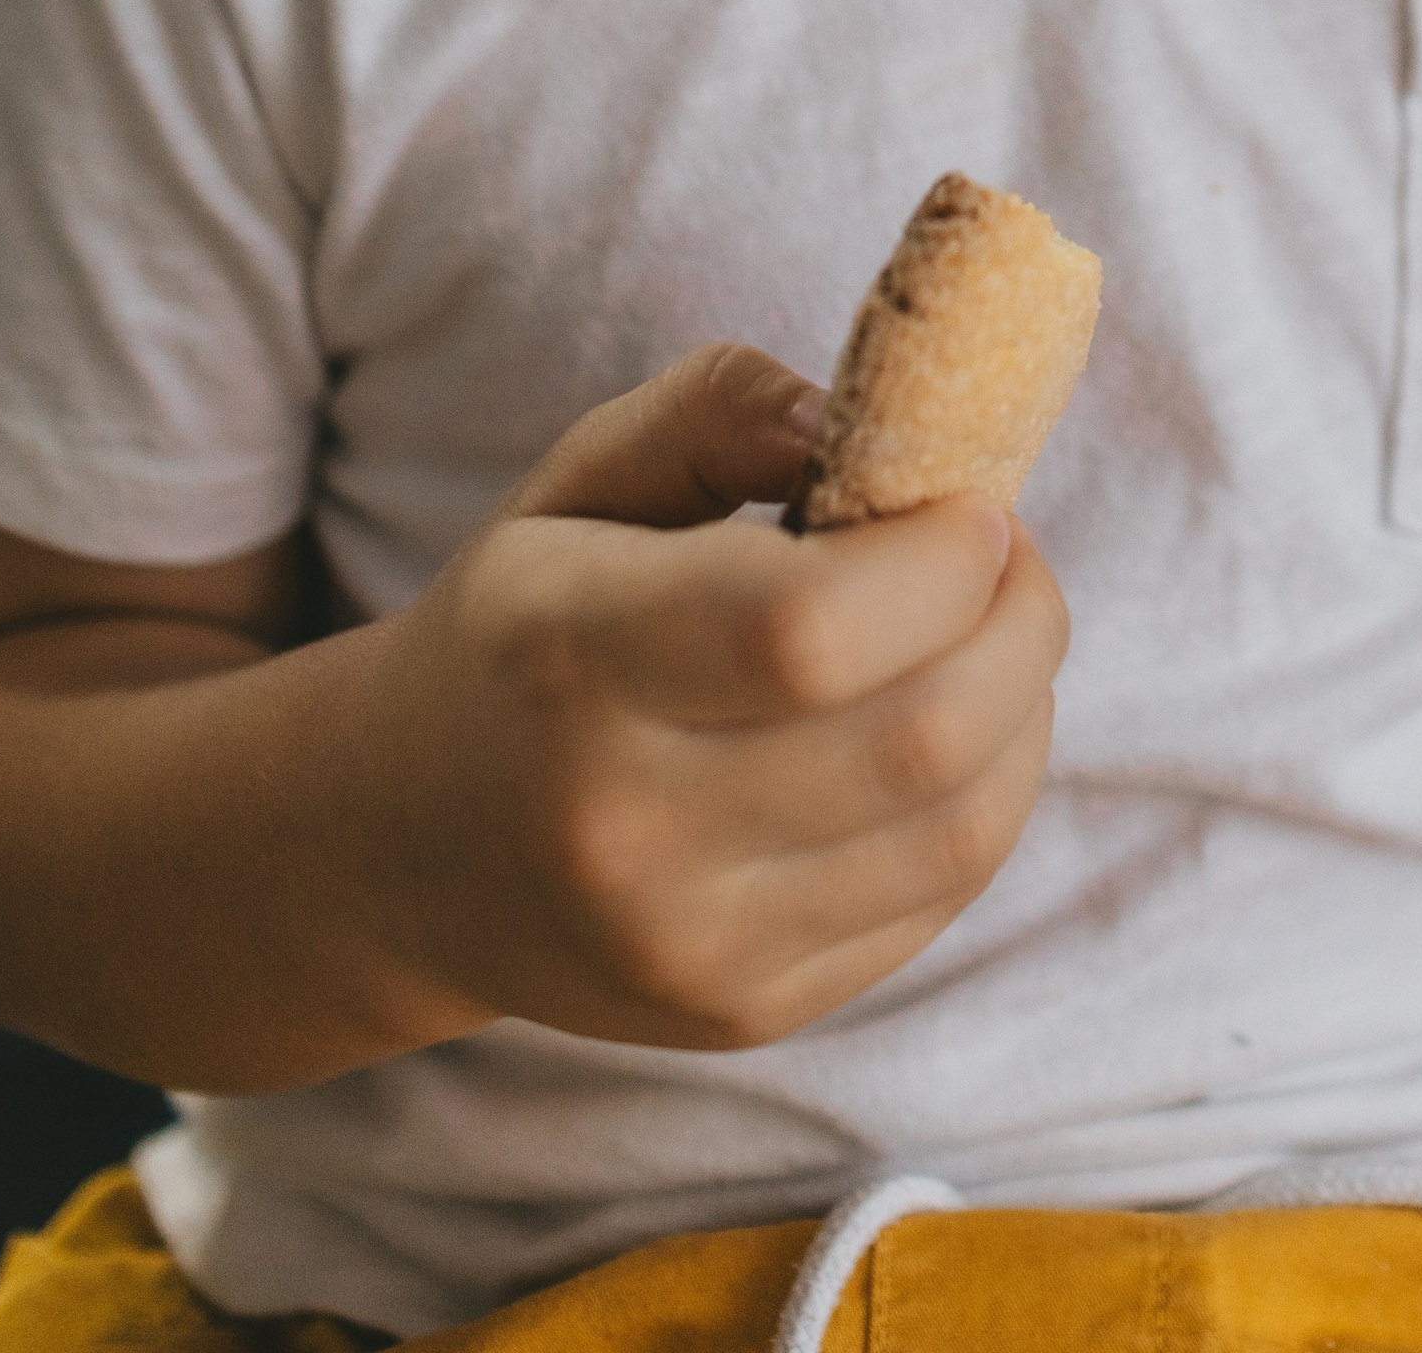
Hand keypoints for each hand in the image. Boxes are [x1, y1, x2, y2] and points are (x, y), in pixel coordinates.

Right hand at [348, 343, 1068, 1051]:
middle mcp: (627, 831)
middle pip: (920, 734)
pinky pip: (941, 897)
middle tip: (1003, 555)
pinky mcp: (748, 1013)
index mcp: (571, 662)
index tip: (970, 501)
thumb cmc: (521, 627)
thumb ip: (718, 409)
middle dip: (1018, 617)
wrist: (398, 848)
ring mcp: (691, 949)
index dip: (939, 557)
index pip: (809, 629)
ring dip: (1022, 705)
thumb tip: (860, 424)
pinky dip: (986, 792)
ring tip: (987, 631)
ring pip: (961, 827)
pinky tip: (946, 726)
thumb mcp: (580, 479)